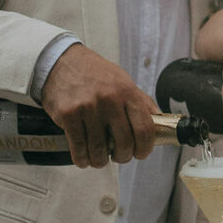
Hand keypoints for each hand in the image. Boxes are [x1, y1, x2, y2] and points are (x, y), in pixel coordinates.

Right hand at [40, 43, 157, 168]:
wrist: (62, 62)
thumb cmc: (95, 74)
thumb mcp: (123, 81)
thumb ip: (141, 102)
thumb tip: (160, 120)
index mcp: (127, 91)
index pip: (145, 129)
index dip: (145, 148)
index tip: (140, 153)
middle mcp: (109, 99)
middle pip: (124, 143)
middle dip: (123, 157)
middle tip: (118, 156)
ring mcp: (88, 108)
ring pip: (99, 150)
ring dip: (100, 161)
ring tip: (99, 158)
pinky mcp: (68, 115)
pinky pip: (78, 148)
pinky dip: (82, 159)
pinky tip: (84, 158)